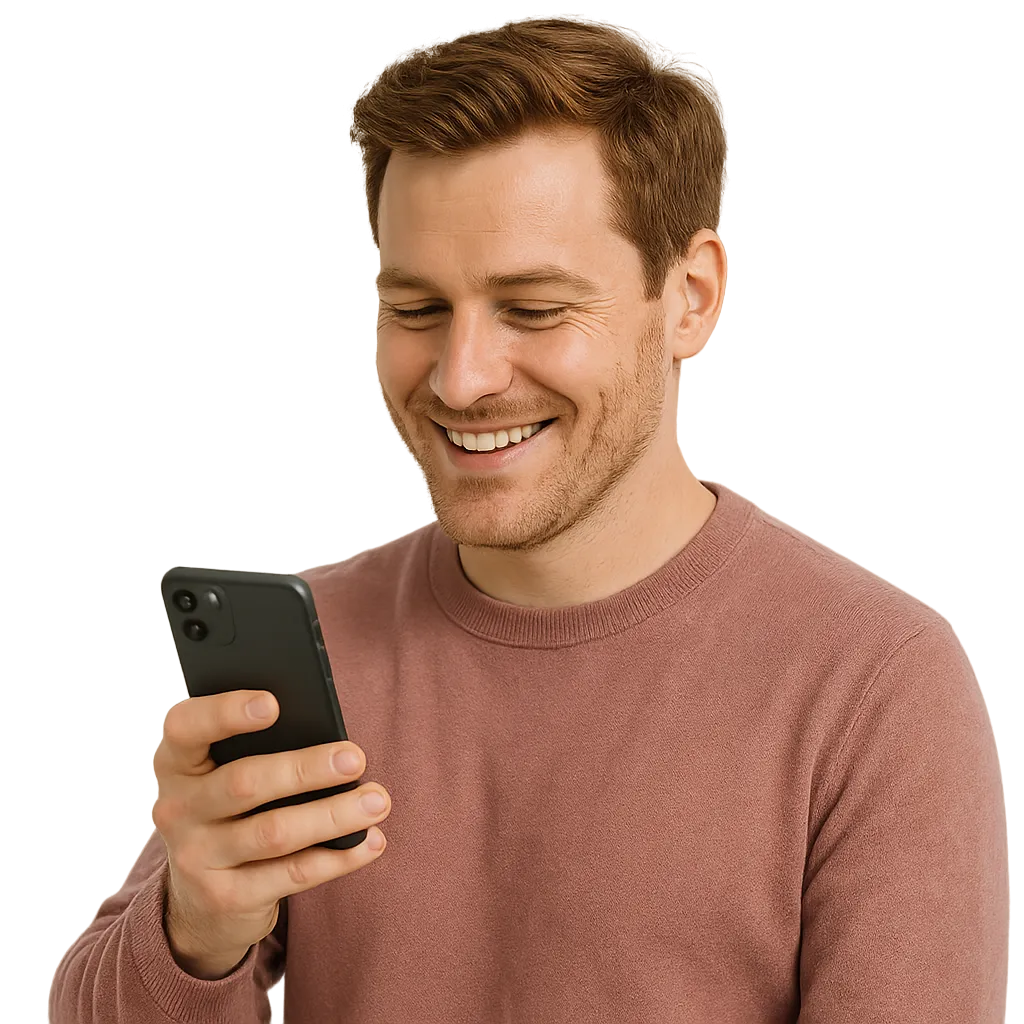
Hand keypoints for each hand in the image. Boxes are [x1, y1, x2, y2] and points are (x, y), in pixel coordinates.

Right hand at [151, 689, 389, 978]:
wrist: (202, 899)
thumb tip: (327, 732)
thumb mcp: (224, 772)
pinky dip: (340, 857)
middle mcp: (176, 809)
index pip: (185, 727)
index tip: (274, 703)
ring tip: (378, 800)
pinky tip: (371, 839)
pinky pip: (293, 874)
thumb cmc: (232, 807)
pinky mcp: (228, 898)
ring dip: (334, 815)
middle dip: (306, 769)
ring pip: (275, 833)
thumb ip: (257, 747)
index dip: (226, 712)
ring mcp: (197, 858)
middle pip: (244, 783)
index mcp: (175, 762)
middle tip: (355, 758)